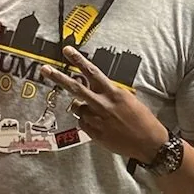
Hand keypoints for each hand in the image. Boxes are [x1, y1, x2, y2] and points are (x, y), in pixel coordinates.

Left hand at [41, 46, 167, 164]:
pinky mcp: (95, 134)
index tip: (66, 51)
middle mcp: (103, 104)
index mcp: (113, 93)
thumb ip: (109, 93)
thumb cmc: (142, 119)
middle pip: (75, 88)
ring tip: (96, 112)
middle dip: (58, 77)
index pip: (92, 72)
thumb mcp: (128, 100)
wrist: (149, 142)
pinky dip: (87, 122)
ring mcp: (97, 119)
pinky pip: (82, 123)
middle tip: (44, 69)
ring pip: (76, 108)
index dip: (78, 60)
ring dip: (80, 107)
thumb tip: (95, 89)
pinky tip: (100, 126)